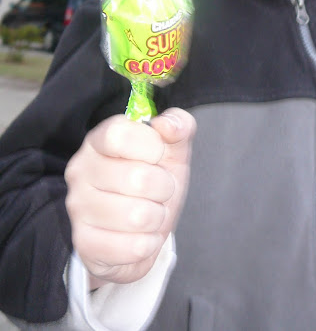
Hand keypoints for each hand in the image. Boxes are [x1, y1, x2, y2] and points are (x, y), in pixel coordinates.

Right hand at [65, 108, 195, 288]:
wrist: (141, 229)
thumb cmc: (155, 181)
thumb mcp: (173, 149)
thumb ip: (179, 125)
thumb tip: (168, 126)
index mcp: (99, 140)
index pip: (119, 134)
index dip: (150, 146)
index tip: (158, 154)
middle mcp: (80, 170)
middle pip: (137, 178)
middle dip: (163, 187)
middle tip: (158, 190)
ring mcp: (78, 207)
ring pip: (138, 216)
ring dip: (156, 217)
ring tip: (149, 212)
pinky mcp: (84, 243)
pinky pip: (133, 247)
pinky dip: (148, 243)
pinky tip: (140, 236)